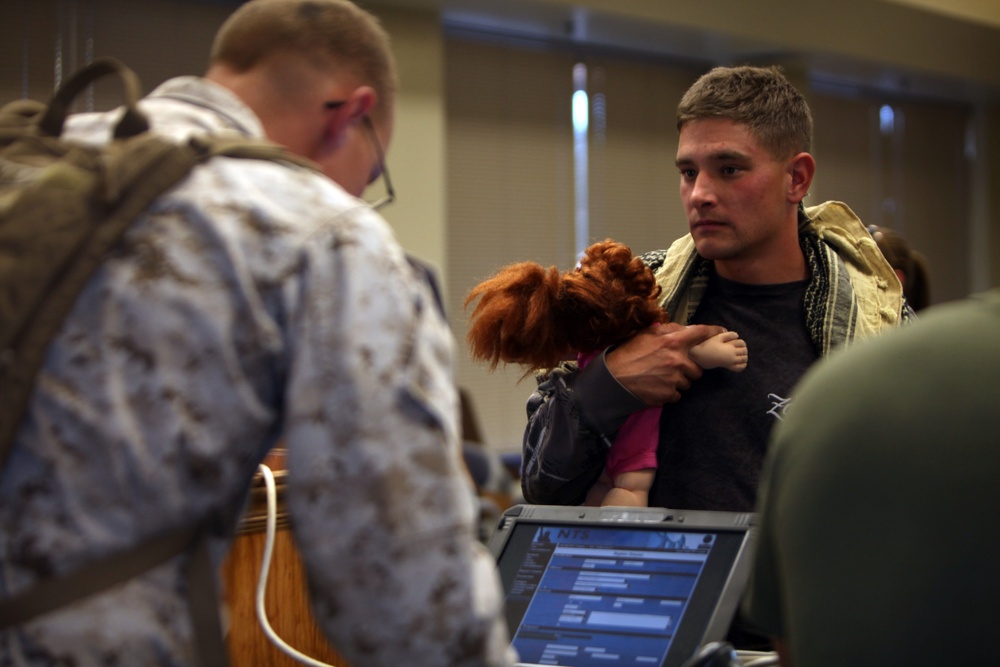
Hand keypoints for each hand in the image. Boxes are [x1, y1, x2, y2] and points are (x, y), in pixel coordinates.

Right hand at [606, 322, 727, 404]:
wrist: (614, 378)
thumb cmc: (628, 353)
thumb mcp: (646, 334)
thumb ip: (667, 329)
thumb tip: (684, 328)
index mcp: (672, 342)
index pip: (700, 334)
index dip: (713, 332)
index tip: (722, 332)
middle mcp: (677, 360)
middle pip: (697, 368)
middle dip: (688, 369)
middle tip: (672, 367)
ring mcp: (674, 379)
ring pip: (688, 382)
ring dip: (679, 381)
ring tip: (661, 377)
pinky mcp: (668, 394)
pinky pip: (678, 395)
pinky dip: (670, 392)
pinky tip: (657, 386)